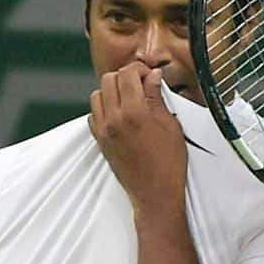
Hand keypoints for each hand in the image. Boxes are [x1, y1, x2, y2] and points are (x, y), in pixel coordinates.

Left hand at [88, 62, 186, 211]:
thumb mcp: (170, 125)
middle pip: (109, 79)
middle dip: (125, 76)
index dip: (140, 69)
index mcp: (135, 112)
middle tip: (140, 83)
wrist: (155, 193)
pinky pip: (93, 114)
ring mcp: (104, 130)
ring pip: (97, 94)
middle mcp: (114, 119)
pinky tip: (119, 113)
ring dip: (112, 90)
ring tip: (129, 98)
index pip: (128, 74)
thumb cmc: (168, 165)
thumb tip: (153, 77)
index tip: (149, 74)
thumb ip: (157, 98)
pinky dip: (103, 108)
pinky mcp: (100, 140)